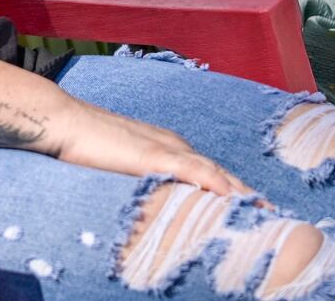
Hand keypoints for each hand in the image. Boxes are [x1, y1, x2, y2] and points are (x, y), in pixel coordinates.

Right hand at [48, 97, 256, 199]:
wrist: (64, 120)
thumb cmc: (86, 144)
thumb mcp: (121, 166)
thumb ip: (140, 179)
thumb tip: (152, 202)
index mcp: (168, 146)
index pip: (209, 171)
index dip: (232, 189)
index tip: (252, 208)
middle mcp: (174, 144)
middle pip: (219, 172)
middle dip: (245, 193)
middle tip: (270, 213)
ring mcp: (165, 147)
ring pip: (213, 171)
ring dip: (239, 191)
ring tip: (262, 211)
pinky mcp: (152, 154)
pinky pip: (192, 170)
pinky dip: (214, 183)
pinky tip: (231, 197)